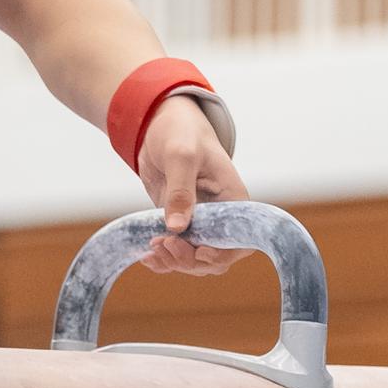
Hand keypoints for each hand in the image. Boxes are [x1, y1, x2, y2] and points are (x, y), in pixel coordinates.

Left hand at [134, 97, 247, 274]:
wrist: (160, 126)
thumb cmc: (182, 132)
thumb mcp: (181, 156)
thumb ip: (180, 191)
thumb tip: (177, 228)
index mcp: (233, 200)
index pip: (240, 240)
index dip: (223, 254)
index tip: (200, 251)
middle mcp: (219, 217)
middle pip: (214, 257)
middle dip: (190, 259)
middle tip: (164, 244)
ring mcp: (198, 223)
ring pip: (193, 260)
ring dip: (173, 261)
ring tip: (153, 248)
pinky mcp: (177, 223)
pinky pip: (175, 252)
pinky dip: (162, 259)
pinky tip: (147, 256)